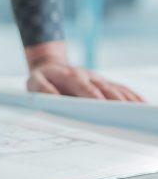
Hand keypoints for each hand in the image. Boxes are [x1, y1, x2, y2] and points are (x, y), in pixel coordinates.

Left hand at [25, 42, 144, 101]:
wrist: (49, 64)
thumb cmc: (43, 77)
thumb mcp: (34, 81)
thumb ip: (42, 89)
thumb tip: (53, 97)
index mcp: (71, 76)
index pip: (84, 87)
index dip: (94, 96)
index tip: (104, 106)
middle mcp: (88, 77)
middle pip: (105, 88)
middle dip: (116, 101)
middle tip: (127, 114)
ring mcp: (98, 79)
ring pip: (116, 88)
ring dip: (128, 100)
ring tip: (140, 111)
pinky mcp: (104, 83)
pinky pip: (121, 89)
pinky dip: (133, 96)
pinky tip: (143, 105)